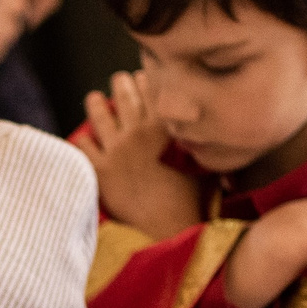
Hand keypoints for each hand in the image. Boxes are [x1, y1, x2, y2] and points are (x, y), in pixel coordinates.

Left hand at [77, 71, 200, 238]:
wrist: (165, 232)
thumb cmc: (187, 206)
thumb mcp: (201, 174)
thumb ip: (205, 158)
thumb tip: (224, 157)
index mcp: (164, 132)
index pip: (153, 96)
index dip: (148, 83)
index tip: (143, 75)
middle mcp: (138, 136)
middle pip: (126, 99)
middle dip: (122, 84)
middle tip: (119, 78)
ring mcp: (116, 152)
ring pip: (100, 117)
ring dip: (97, 104)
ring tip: (94, 98)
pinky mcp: (99, 171)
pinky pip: (84, 146)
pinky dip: (82, 139)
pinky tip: (82, 136)